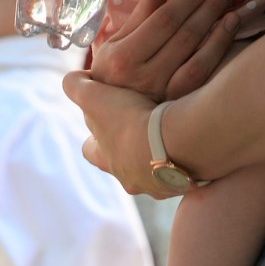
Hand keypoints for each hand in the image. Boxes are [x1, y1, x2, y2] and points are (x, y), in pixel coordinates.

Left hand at [63, 70, 180, 197]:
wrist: (176, 141)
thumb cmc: (130, 121)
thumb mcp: (94, 97)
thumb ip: (76, 86)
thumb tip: (71, 80)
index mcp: (109, 160)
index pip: (92, 151)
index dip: (94, 135)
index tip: (102, 118)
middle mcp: (133, 179)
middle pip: (125, 163)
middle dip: (130, 145)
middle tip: (141, 123)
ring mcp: (161, 184)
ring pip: (157, 168)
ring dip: (161, 151)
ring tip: (172, 128)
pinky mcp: (189, 181)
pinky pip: (185, 168)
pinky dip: (187, 154)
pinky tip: (193, 135)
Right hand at [89, 0, 239, 100]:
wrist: (113, 118)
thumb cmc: (114, 71)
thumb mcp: (119, 38)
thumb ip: (143, 7)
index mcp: (124, 57)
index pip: (164, 20)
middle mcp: (144, 77)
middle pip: (184, 35)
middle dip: (209, 7)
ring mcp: (164, 94)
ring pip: (198, 56)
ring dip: (219, 28)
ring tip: (234, 6)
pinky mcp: (178, 104)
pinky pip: (203, 75)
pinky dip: (218, 51)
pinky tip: (229, 31)